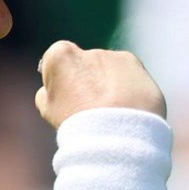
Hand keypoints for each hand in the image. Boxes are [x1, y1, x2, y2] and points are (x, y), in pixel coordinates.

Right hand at [34, 40, 164, 129]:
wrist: (116, 138)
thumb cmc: (76, 125)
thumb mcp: (48, 110)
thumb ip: (49, 90)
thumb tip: (54, 87)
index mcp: (62, 55)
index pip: (59, 58)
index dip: (62, 78)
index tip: (67, 97)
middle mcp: (91, 51)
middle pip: (88, 64)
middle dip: (90, 82)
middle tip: (93, 111)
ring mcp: (118, 58)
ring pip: (112, 70)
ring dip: (112, 87)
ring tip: (112, 116)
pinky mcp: (140, 70)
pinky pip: (132, 78)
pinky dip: (131, 92)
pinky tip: (128, 113)